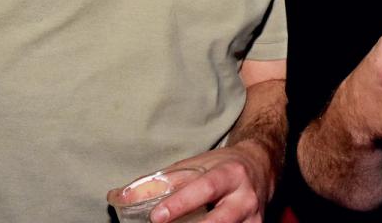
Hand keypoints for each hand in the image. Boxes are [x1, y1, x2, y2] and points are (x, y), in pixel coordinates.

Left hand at [107, 141, 271, 222]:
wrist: (262, 165)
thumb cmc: (222, 165)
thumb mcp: (197, 164)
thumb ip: (163, 180)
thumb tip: (119, 196)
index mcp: (231, 173)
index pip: (205, 188)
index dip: (181, 203)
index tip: (156, 216)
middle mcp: (246, 197)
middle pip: (221, 220)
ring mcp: (254, 217)